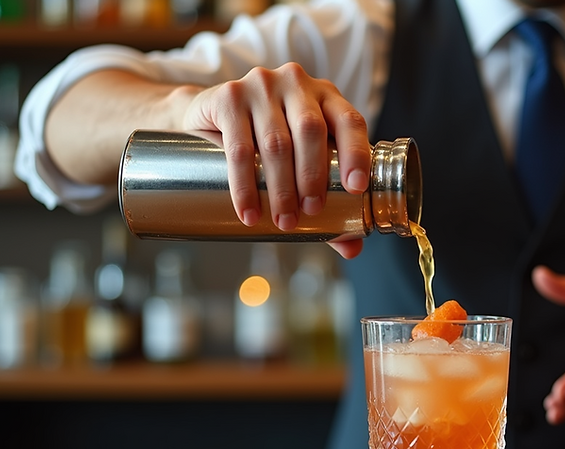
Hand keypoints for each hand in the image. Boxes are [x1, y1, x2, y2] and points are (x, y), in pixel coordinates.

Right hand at [182, 62, 369, 257]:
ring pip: (276, 142)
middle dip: (312, 178)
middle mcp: (297, 83)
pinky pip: (238, 146)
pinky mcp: (228, 96)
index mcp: (326, 95)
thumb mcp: (299, 161)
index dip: (356, 153)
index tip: (356, 188)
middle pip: (311, 131)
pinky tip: (249, 210)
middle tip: (309, 213)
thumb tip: (351, 248)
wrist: (207, 115)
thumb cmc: (266, 141)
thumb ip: (328, 201)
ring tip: (283, 220)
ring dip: (281, 188)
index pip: (350, 120)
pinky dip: (244, 185)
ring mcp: (261, 85)